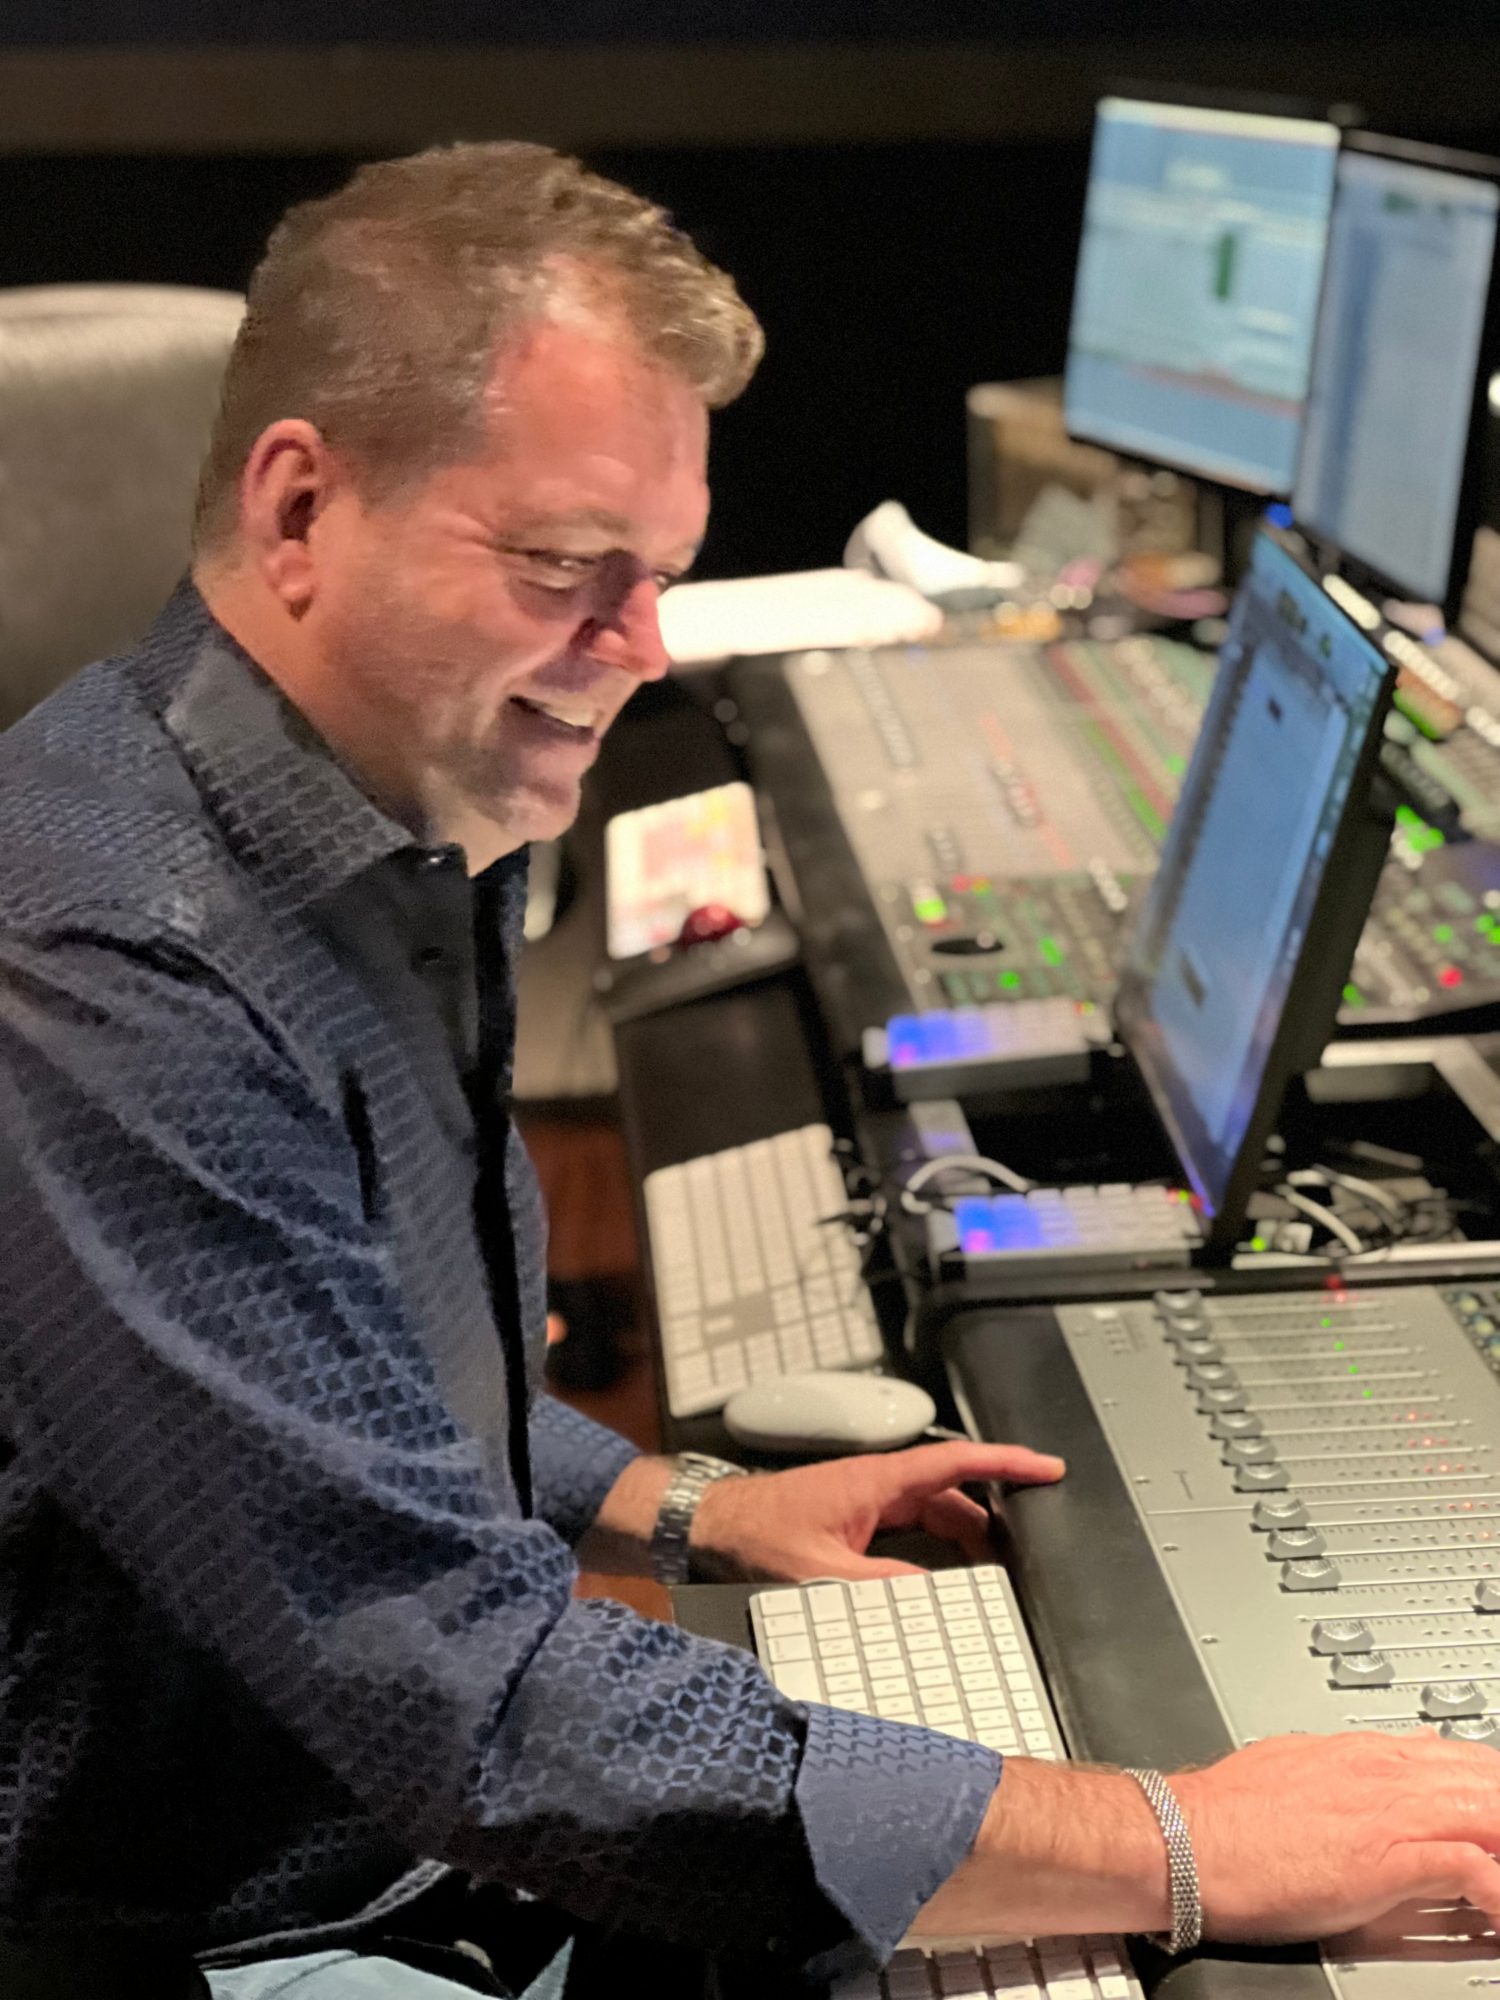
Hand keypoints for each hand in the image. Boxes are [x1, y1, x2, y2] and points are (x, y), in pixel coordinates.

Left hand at [689, 1439, 1064, 1581]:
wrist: (712, 1526)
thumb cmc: (755, 1534)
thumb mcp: (819, 1569)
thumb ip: (879, 1584)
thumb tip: (932, 1599)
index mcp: (876, 1481)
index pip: (955, 1462)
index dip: (1005, 1461)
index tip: (1046, 1467)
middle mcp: (878, 1485)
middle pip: (954, 1494)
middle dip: (994, 1516)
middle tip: (1030, 1545)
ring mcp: (869, 1501)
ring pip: (936, 1513)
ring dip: (966, 1538)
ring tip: (997, 1572)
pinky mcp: (859, 1520)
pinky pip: (915, 1528)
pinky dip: (940, 1549)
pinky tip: (949, 1579)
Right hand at [1175, 1731, 1499, 1941]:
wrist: (1184, 1838)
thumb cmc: (1223, 1814)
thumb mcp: (1293, 1763)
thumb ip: (1346, 1764)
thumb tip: (1377, 1758)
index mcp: (1362, 1752)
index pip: (1458, 1757)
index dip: (1489, 1787)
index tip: (1491, 1811)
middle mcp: (1383, 1774)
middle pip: (1486, 1781)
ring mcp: (1388, 1815)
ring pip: (1489, 1811)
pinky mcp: (1385, 1862)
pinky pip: (1470, 1868)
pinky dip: (1495, 1888)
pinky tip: (1496, 1906)